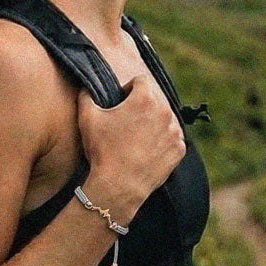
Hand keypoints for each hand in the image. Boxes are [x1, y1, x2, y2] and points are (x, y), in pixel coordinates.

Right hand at [77, 73, 184, 215]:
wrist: (119, 185)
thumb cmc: (103, 150)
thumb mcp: (87, 118)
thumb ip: (86, 96)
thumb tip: (86, 88)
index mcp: (144, 99)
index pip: (140, 80)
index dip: (128, 88)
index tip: (122, 100)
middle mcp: (164, 111)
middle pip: (154, 100)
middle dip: (141, 107)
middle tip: (127, 122)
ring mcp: (174, 131)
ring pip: (165, 118)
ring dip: (153, 123)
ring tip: (137, 138)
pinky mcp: (179, 149)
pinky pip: (172, 138)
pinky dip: (162, 141)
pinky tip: (148, 150)